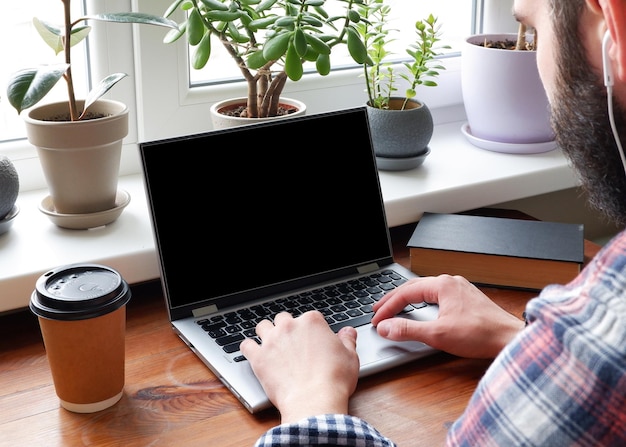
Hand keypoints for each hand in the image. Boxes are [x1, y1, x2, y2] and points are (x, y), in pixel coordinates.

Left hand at [240, 311, 358, 423]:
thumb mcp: (350, 357)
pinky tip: (254, 353)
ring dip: (266, 333)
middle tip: (292, 343)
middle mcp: (289, 326)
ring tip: (271, 345)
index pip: (309, 317)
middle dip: (287, 328)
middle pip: (283, 319)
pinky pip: (246, 345)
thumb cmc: (334, 380)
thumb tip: (348, 332)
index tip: (312, 340)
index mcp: (312, 322)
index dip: (311, 329)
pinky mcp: (258, 358)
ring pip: (262, 326)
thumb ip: (347, 340)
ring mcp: (272, 340)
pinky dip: (249, 348)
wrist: (314, 400)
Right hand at [370, 274, 524, 358]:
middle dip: (393, 300)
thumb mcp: (437, 334)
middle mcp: (451, 282)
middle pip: (413, 287)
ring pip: (425, 290)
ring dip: (407, 299)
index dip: (387, 308)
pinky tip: (420, 308)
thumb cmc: (480, 334)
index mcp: (442, 285)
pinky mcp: (466, 299)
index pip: (405, 293)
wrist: (510, 339)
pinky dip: (422, 302)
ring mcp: (460, 289)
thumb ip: (407, 330)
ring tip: (394, 308)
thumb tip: (385, 327)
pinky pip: (437, 295)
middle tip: (377, 310)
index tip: (377, 320)